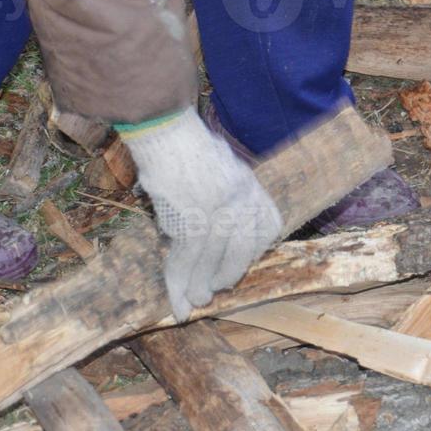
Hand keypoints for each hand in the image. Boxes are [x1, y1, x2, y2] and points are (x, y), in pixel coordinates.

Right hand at [119, 108, 281, 319]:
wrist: (163, 128)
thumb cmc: (185, 146)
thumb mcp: (222, 167)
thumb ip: (226, 198)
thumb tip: (212, 236)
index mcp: (251, 186)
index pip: (267, 229)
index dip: (252, 254)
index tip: (236, 266)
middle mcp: (242, 199)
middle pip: (241, 251)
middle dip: (226, 276)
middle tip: (212, 292)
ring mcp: (218, 210)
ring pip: (211, 261)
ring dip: (199, 286)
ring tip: (194, 302)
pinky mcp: (192, 220)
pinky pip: (187, 260)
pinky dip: (179, 283)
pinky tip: (177, 298)